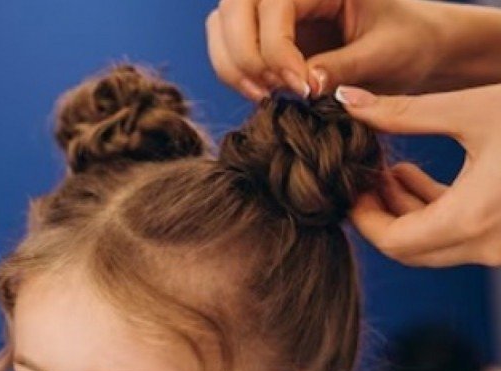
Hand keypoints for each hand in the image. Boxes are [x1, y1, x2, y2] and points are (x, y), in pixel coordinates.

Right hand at [205, 0, 440, 100]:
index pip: (274, 3)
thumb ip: (343, 68)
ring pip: (221, 25)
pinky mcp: (262, 30)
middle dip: (244, 56)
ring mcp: (272, 7)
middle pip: (233, 7)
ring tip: (266, 96)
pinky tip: (264, 93)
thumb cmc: (408, 43)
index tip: (300, 89)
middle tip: (271, 94)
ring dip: (233, 65)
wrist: (413, 49)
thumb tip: (304, 86)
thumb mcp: (384, 55)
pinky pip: (226, 45)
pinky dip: (235, 72)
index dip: (276, 48)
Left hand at [338, 83, 500, 266]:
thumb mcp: (473, 109)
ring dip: (404, 211)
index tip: (349, 186)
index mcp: (475, 219)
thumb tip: (348, 103)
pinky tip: (414, 175)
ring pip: (434, 244)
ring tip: (386, 170)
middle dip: (379, 215)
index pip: (395, 243)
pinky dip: (432, 211)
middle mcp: (490, 245)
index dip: (364, 218)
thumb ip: (405, 113)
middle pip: (410, 249)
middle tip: (361, 178)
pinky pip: (459, 235)